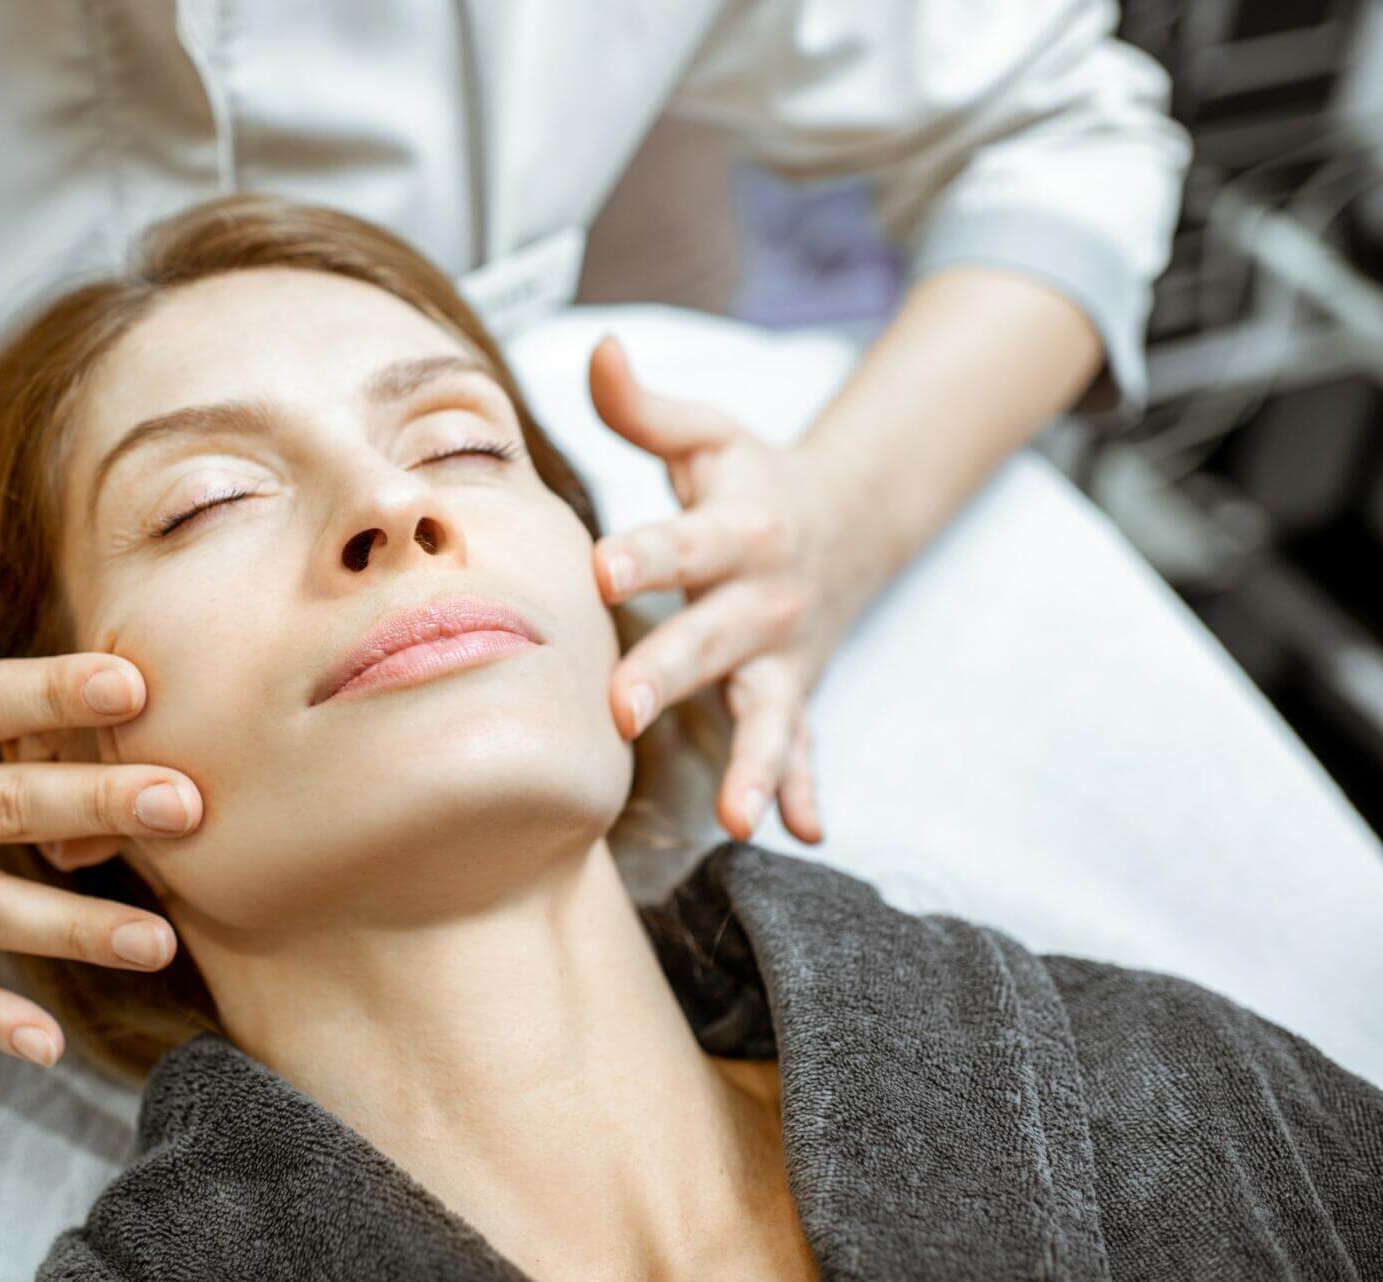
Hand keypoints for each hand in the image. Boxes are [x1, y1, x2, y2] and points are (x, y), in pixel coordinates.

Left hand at [588, 335, 869, 846]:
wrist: (848, 519)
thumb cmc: (749, 477)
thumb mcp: (708, 434)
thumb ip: (644, 407)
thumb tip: (598, 347)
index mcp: (741, 528)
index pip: (686, 542)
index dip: (646, 554)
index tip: (600, 569)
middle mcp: (766, 598)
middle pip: (714, 641)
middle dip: (670, 675)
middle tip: (621, 712)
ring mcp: (787, 656)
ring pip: (771, 715)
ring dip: (755, 763)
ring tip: (735, 816)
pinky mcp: (797, 693)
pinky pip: (807, 750)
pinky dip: (807, 789)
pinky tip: (806, 834)